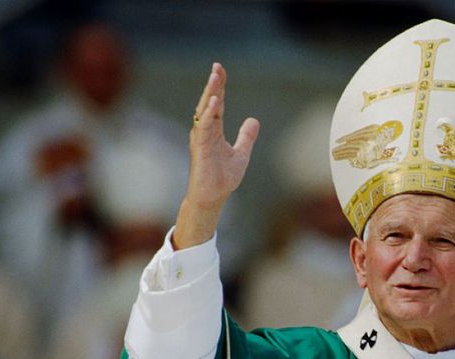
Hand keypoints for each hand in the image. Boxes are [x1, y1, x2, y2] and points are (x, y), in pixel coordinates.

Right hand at [174, 63, 259, 248]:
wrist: (214, 196)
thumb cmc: (223, 177)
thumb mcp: (241, 153)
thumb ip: (246, 137)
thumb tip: (253, 120)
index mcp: (214, 130)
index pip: (217, 103)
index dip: (219, 87)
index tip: (221, 70)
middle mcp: (205, 131)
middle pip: (209, 102)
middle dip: (213, 84)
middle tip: (217, 66)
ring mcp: (202, 138)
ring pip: (205, 111)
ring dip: (210, 93)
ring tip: (215, 76)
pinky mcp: (201, 148)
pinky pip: (204, 127)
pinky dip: (208, 113)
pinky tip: (213, 101)